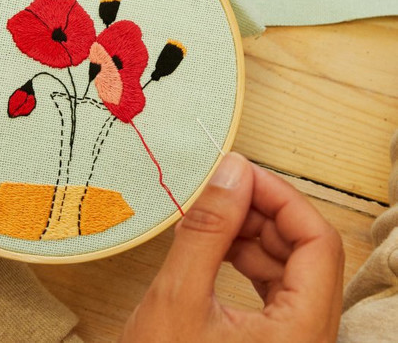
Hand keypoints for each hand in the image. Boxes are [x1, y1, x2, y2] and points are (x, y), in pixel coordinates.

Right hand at [121, 153, 343, 342]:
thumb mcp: (178, 299)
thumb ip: (208, 230)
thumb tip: (231, 171)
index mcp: (301, 334)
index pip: (318, 243)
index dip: (282, 198)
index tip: (240, 174)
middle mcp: (308, 339)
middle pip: (307, 253)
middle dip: (262, 213)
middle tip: (219, 191)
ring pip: (288, 269)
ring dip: (251, 235)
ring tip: (208, 218)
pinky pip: (271, 288)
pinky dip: (243, 259)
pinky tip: (213, 247)